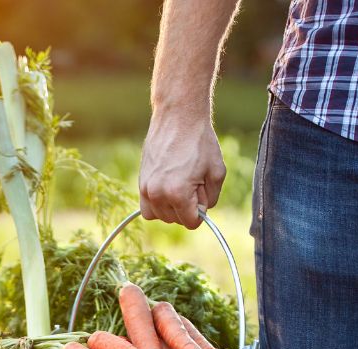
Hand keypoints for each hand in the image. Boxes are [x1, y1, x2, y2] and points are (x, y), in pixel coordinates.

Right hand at [139, 108, 224, 228]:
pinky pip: (147, 207)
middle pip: (175, 220)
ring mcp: (146, 188)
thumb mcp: (217, 172)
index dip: (201, 212)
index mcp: (178, 194)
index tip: (202, 193)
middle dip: (187, 207)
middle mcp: (158, 194)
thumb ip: (211, 199)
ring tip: (180, 184)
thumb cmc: (200, 142)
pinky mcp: (140, 181)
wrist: (178, 116)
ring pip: (160, 216)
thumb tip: (200, 211)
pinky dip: (158, 204)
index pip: (191, 223)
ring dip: (172, 207)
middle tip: (193, 183)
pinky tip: (167, 188)